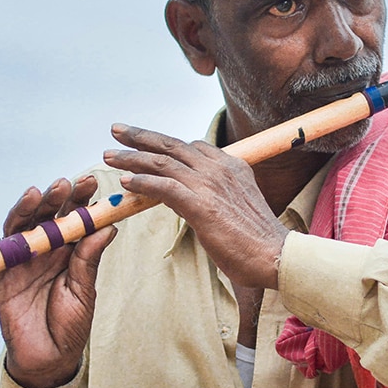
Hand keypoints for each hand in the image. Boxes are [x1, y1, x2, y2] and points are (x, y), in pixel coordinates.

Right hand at [0, 176, 116, 387]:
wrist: (49, 360)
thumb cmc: (71, 325)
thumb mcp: (84, 292)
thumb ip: (89, 259)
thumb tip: (107, 226)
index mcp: (68, 250)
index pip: (73, 217)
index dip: (80, 199)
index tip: (90, 183)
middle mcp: (43, 250)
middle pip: (45, 216)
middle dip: (54, 198)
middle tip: (64, 185)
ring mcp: (20, 262)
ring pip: (18, 228)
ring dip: (24, 209)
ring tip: (33, 194)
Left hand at [103, 124, 287, 288]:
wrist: (277, 256)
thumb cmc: (258, 240)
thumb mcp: (237, 206)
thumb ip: (216, 196)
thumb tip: (194, 200)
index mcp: (231, 165)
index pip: (191, 146)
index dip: (163, 143)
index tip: (143, 140)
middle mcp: (219, 168)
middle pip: (172, 146)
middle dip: (141, 136)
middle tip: (117, 131)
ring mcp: (210, 185)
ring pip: (162, 163)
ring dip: (132, 158)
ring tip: (109, 156)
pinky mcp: (201, 205)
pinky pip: (163, 187)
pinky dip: (142, 182)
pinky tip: (125, 183)